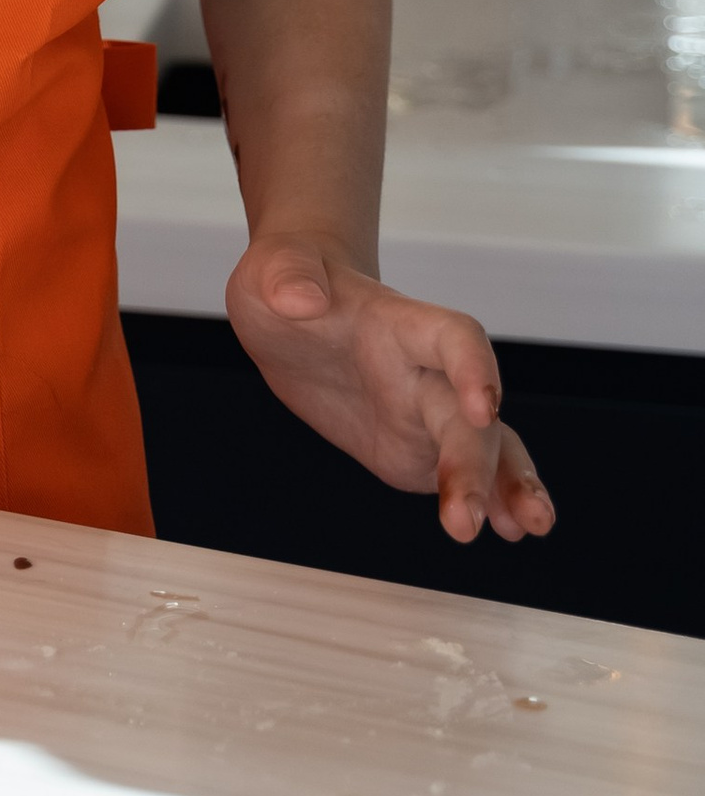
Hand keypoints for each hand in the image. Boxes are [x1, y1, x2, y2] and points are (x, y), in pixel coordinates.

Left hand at [227, 232, 555, 544]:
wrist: (290, 307)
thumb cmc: (288, 280)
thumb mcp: (270, 267)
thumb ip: (287, 275)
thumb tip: (300, 299)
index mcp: (398, 322)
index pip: (453, 338)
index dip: (473, 369)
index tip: (483, 409)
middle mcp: (426, 369)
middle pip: (467, 415)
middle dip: (475, 464)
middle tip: (464, 518)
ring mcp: (427, 409)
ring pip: (486, 447)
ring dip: (507, 486)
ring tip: (526, 527)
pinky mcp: (418, 445)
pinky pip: (464, 474)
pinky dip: (492, 499)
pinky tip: (511, 528)